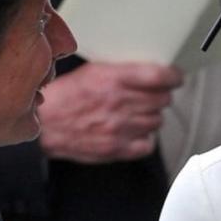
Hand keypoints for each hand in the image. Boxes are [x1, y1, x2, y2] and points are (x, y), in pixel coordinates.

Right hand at [38, 62, 183, 163]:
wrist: (44, 124)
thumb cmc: (64, 96)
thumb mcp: (90, 72)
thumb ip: (120, 72)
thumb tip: (146, 71)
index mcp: (112, 79)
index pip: (158, 77)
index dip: (173, 77)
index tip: (176, 78)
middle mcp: (120, 103)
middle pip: (162, 100)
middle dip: (161, 96)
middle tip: (154, 95)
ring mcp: (121, 128)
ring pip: (157, 121)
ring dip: (152, 116)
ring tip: (139, 112)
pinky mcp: (118, 149)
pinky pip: (148, 144)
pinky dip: (146, 138)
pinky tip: (136, 131)